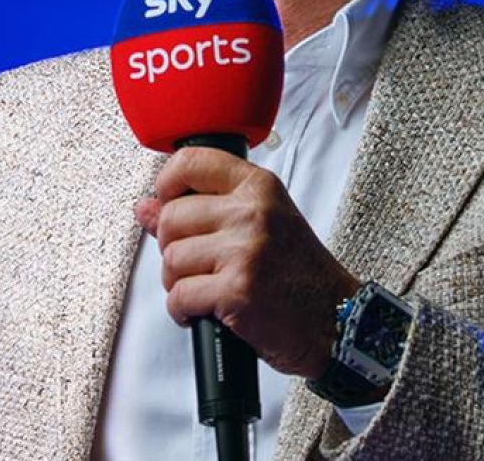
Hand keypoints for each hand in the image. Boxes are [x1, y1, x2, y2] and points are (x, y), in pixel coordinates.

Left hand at [134, 146, 360, 378]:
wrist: (338, 321)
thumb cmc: (299, 274)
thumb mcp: (259, 225)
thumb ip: (202, 210)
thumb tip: (145, 206)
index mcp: (258, 188)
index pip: (190, 162)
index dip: (167, 185)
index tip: (168, 203)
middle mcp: (253, 213)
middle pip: (170, 218)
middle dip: (173, 248)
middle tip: (199, 265)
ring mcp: (245, 251)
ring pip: (171, 260)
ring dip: (179, 283)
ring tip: (207, 290)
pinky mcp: (238, 291)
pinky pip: (180, 297)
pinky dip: (184, 311)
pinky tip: (206, 312)